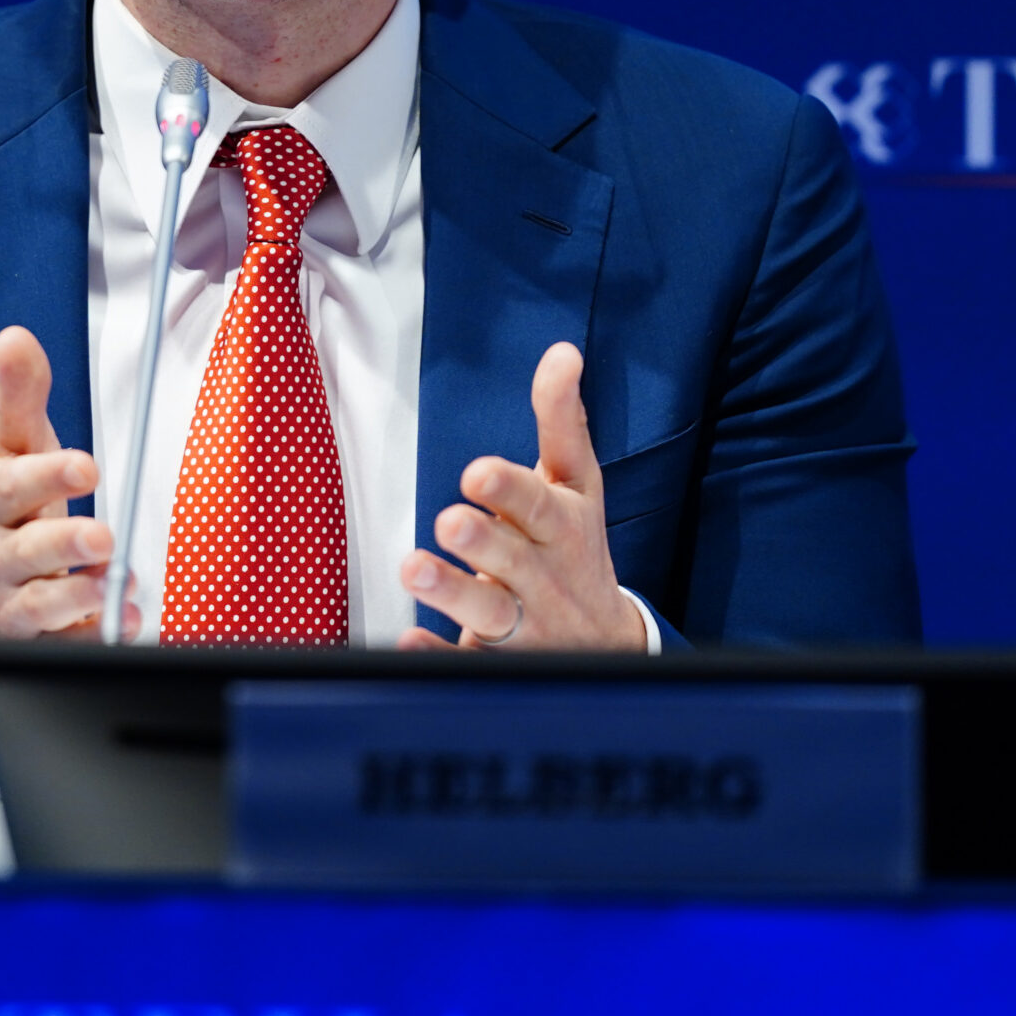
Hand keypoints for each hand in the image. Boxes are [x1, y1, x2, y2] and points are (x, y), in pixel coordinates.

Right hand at [0, 326, 136, 690]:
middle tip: (103, 535)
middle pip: (21, 552)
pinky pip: (60, 650)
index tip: (87, 465)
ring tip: (114, 587)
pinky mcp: (32, 647)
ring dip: (77, 596)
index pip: (8, 486)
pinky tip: (124, 624)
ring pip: (36, 608)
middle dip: (61, 543)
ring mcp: (10, 606)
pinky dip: (91, 639)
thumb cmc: (10, 510)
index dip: (44, 475)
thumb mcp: (12, 451)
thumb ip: (19, 396)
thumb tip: (14, 337)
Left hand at [397, 342, 647, 652]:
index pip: (540, 506)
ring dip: (452, 591)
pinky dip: (437, 654)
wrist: (609, 647)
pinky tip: (406, 639)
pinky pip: (467, 664)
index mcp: (564, 527)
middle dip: (482, 542)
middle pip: (513, 559)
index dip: (511, 490)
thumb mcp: (577, 485)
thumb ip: (563, 421)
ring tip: (412, 569)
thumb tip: (563, 351)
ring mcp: (526, 626)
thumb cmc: (576, 548)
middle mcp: (547, 577)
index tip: (477, 472)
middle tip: (448, 521)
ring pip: (491, 612)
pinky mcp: (500, 664)